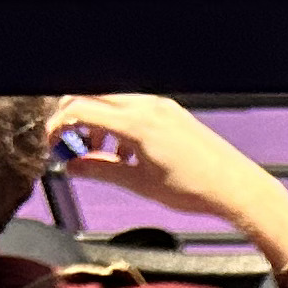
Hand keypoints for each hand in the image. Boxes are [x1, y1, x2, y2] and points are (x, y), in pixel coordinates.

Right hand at [49, 92, 287, 273]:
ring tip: (100, 154)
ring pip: (112, 102)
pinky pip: (133, 109)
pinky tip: (125, 153)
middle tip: (68, 146)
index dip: (58, 126)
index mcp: (136, 123)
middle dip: (74, 120)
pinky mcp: (170, 111)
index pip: (80, 110)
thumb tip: (73, 166)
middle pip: (92, 98)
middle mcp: (147, 106)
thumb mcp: (140, 184)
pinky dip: (118, 124)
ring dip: (97, 123)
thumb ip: (102, 170)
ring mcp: (160, 105)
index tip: (52, 144)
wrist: (235, 187)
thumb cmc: (195, 189)